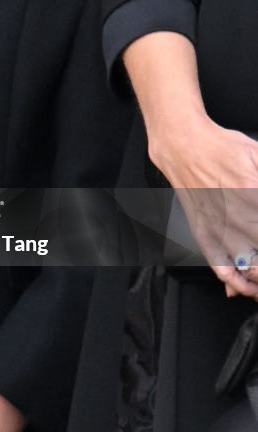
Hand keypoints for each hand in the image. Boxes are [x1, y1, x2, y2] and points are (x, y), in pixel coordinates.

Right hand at [123, 32, 257, 298]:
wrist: (182, 144)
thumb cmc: (220, 147)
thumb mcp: (257, 154)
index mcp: (252, 192)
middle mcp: (237, 214)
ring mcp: (218, 225)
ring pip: (248, 266)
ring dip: (257, 278)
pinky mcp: (202, 230)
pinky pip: (219, 264)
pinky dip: (233, 280)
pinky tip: (242, 287)